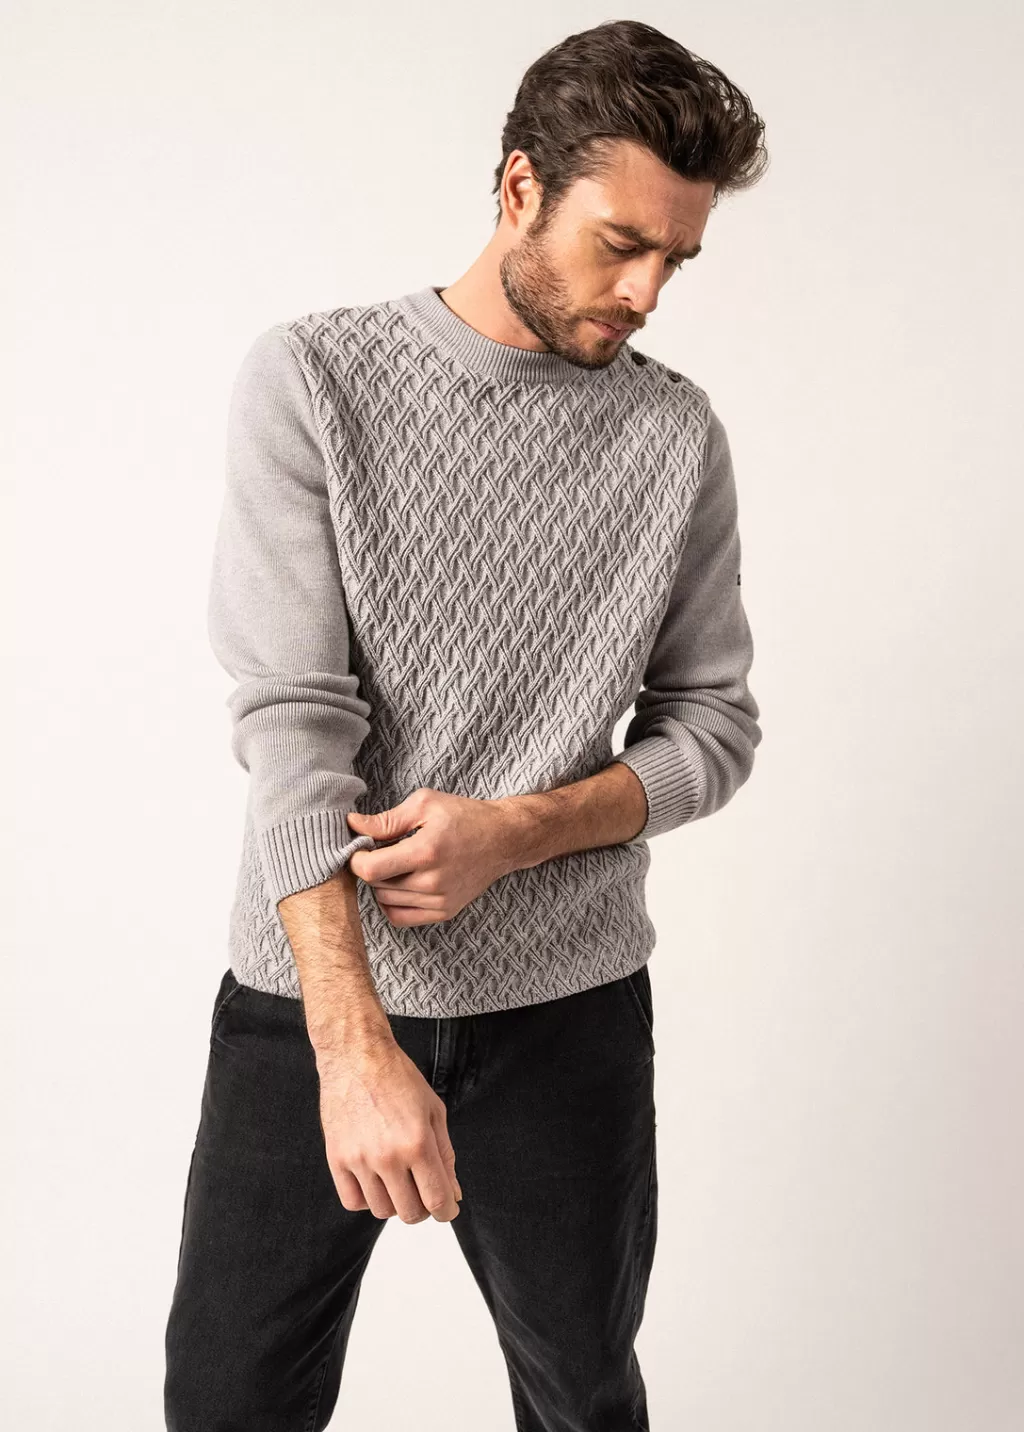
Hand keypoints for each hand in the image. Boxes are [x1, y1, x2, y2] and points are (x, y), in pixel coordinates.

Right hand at [316, 1033, 462, 1221]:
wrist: (357, 1057)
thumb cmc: (398, 1078)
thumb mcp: (434, 1111)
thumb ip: (445, 1156)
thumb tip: (453, 1193)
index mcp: (418, 1143)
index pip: (437, 1200)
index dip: (446, 1211)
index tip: (446, 1209)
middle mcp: (388, 1156)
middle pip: (409, 1213)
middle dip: (422, 1208)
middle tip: (422, 1191)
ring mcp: (360, 1160)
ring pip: (381, 1211)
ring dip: (394, 1203)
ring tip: (397, 1180)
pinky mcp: (337, 1159)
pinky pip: (353, 1202)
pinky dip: (367, 1199)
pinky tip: (375, 1180)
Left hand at [347, 789, 521, 925]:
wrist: (503, 839)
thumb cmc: (464, 817)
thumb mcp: (424, 805)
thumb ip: (386, 820)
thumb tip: (352, 824)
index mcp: (426, 852)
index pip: (370, 870)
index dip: (356, 859)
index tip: (361, 847)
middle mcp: (433, 882)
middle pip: (376, 885)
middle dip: (371, 867)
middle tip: (381, 849)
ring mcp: (440, 901)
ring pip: (385, 901)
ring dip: (382, 884)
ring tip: (396, 863)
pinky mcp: (444, 912)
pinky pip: (400, 917)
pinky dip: (392, 903)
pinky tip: (401, 883)